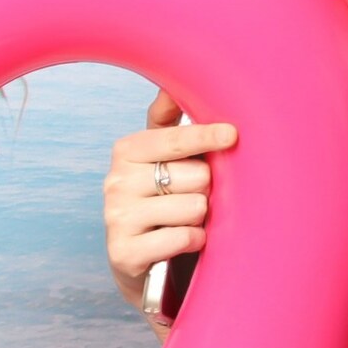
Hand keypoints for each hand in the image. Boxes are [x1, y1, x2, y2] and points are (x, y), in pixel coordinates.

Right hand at [102, 89, 238, 313]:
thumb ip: (171, 121)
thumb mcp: (168, 158)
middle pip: (195, 176)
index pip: (175, 138)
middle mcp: (115, 182)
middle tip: (193, 197)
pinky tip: (185, 242)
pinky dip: (194, 240)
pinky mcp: (123, 253)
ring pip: (194, 207)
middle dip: (206, 189)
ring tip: (187, 220)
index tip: (232, 134)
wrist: (148, 263)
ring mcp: (116, 218)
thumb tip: (171, 84)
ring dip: (202, 217)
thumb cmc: (167, 199)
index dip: (207, 136)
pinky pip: (184, 237)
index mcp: (127, 151)